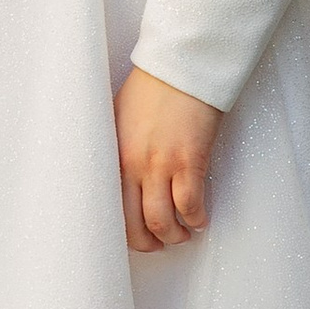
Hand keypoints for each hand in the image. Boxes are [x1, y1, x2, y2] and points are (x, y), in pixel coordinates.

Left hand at [116, 64, 222, 250]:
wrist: (181, 65)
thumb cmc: (152, 85)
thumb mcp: (119, 117)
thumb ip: (117, 148)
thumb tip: (119, 172)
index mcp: (113, 156)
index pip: (109, 209)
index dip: (123, 230)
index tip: (134, 235)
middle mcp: (132, 166)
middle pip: (135, 225)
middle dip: (148, 243)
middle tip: (159, 243)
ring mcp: (161, 165)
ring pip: (163, 222)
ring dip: (174, 235)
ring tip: (183, 233)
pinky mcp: (189, 161)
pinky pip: (191, 205)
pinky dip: (197, 219)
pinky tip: (200, 218)